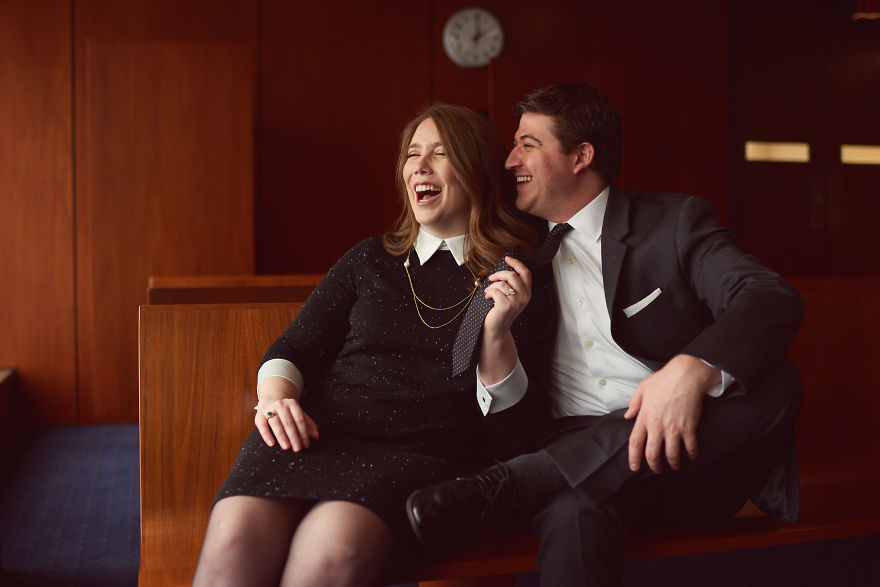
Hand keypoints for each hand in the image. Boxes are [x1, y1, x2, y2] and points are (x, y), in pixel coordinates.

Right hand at [254, 379, 318, 451]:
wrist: (271, 398)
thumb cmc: (287, 410)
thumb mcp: (298, 413)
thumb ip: (308, 424)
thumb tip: (316, 436)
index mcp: (293, 404)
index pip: (300, 419)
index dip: (304, 433)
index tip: (306, 445)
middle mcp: (281, 405)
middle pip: (288, 422)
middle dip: (294, 437)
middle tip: (298, 449)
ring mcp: (269, 409)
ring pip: (276, 423)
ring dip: (282, 436)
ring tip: (286, 447)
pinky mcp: (259, 415)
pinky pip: (262, 425)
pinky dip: (266, 434)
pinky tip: (271, 444)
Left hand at [482, 256, 531, 339]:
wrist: (496, 329)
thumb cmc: (501, 311)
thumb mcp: (511, 297)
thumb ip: (512, 285)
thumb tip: (504, 270)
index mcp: (527, 293)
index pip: (526, 273)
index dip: (517, 263)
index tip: (507, 258)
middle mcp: (524, 297)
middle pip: (512, 275)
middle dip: (499, 274)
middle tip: (491, 278)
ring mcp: (516, 302)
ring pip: (502, 283)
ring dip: (492, 286)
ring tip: (489, 292)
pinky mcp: (506, 306)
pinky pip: (495, 291)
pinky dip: (488, 293)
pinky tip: (488, 298)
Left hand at [624, 355, 718, 473]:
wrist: (686, 375)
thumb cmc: (664, 380)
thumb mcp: (643, 388)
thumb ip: (634, 403)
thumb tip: (628, 415)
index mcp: (645, 417)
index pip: (635, 443)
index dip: (634, 458)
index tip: (634, 467)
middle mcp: (658, 426)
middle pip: (653, 454)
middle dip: (654, 466)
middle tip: (657, 469)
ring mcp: (674, 428)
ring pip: (672, 455)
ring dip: (674, 464)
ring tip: (675, 466)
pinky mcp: (689, 427)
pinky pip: (690, 447)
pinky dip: (692, 454)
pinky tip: (692, 455)